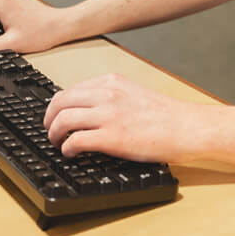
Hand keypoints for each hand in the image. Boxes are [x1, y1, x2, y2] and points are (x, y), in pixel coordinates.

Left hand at [43, 73, 198, 161]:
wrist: (186, 126)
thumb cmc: (165, 114)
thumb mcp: (133, 92)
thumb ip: (110, 96)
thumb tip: (88, 108)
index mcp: (111, 82)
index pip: (70, 90)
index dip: (56, 106)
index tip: (55, 117)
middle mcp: (107, 94)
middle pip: (60, 102)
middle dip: (49, 119)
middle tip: (49, 131)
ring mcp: (108, 115)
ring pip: (63, 120)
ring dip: (53, 134)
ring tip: (57, 143)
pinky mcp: (112, 137)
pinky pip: (75, 140)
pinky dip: (66, 148)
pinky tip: (70, 153)